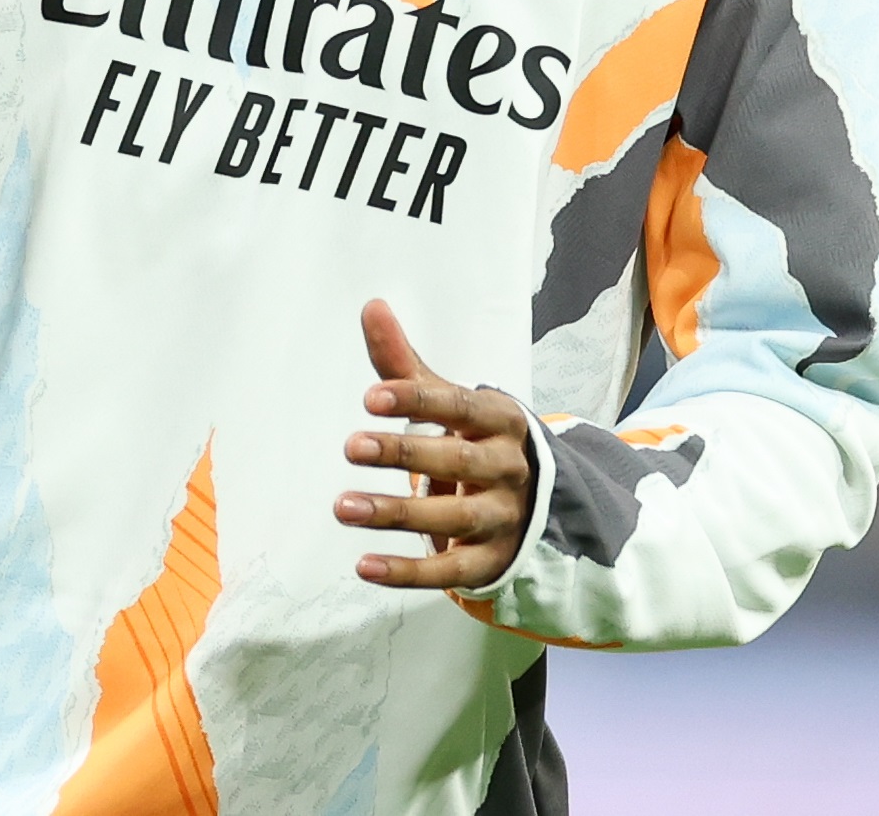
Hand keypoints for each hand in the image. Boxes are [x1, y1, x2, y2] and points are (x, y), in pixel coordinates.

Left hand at [334, 298, 535, 590]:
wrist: (536, 501)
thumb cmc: (475, 439)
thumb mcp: (448, 402)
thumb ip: (404, 364)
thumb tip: (371, 305)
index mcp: (500, 419)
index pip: (459, 405)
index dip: (417, 401)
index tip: (370, 397)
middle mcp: (508, 467)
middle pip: (457, 459)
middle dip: (404, 454)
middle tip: (350, 446)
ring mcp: (503, 517)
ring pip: (453, 517)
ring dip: (396, 513)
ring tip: (341, 507)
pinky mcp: (492, 561)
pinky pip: (451, 572)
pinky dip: (408, 572)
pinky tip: (363, 566)